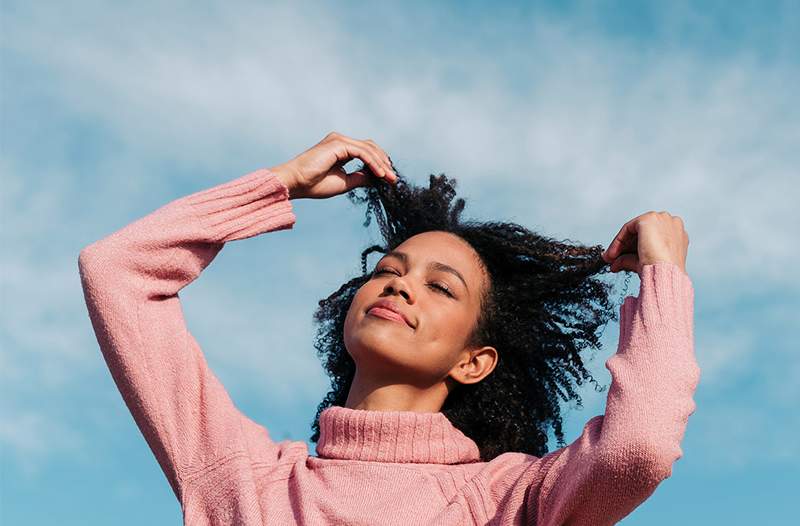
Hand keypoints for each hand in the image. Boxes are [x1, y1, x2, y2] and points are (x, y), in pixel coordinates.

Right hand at [269, 131, 397, 199]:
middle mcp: (340, 141)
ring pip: (368, 149)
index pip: (366, 151)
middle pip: (370, 147)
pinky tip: (380, 174)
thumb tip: (376, 177)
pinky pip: (362, 152)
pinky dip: (373, 163)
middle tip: (393, 179)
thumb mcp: (344, 182)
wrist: (296, 183)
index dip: (380, 163)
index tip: (389, 179)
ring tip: (389, 178)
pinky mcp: (338, 144)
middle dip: (384, 162)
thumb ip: (359, 178)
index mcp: (340, 149)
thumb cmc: (314, 184)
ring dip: (381, 164)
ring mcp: (339, 140)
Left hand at [601, 211, 688, 275]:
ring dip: (620, 245)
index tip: (621, 258)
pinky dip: (618, 241)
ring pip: (634, 230)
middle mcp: (671, 223)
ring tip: (610, 259)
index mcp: (677, 234)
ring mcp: (661, 219)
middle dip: (626, 246)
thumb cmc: (662, 272)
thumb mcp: (644, 263)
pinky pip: (628, 228)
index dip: (634, 248)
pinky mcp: (648, 219)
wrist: (665, 273)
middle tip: (613, 259)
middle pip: (642, 232)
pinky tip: (612, 254)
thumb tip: (615, 264)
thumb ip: (629, 259)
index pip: (652, 237)